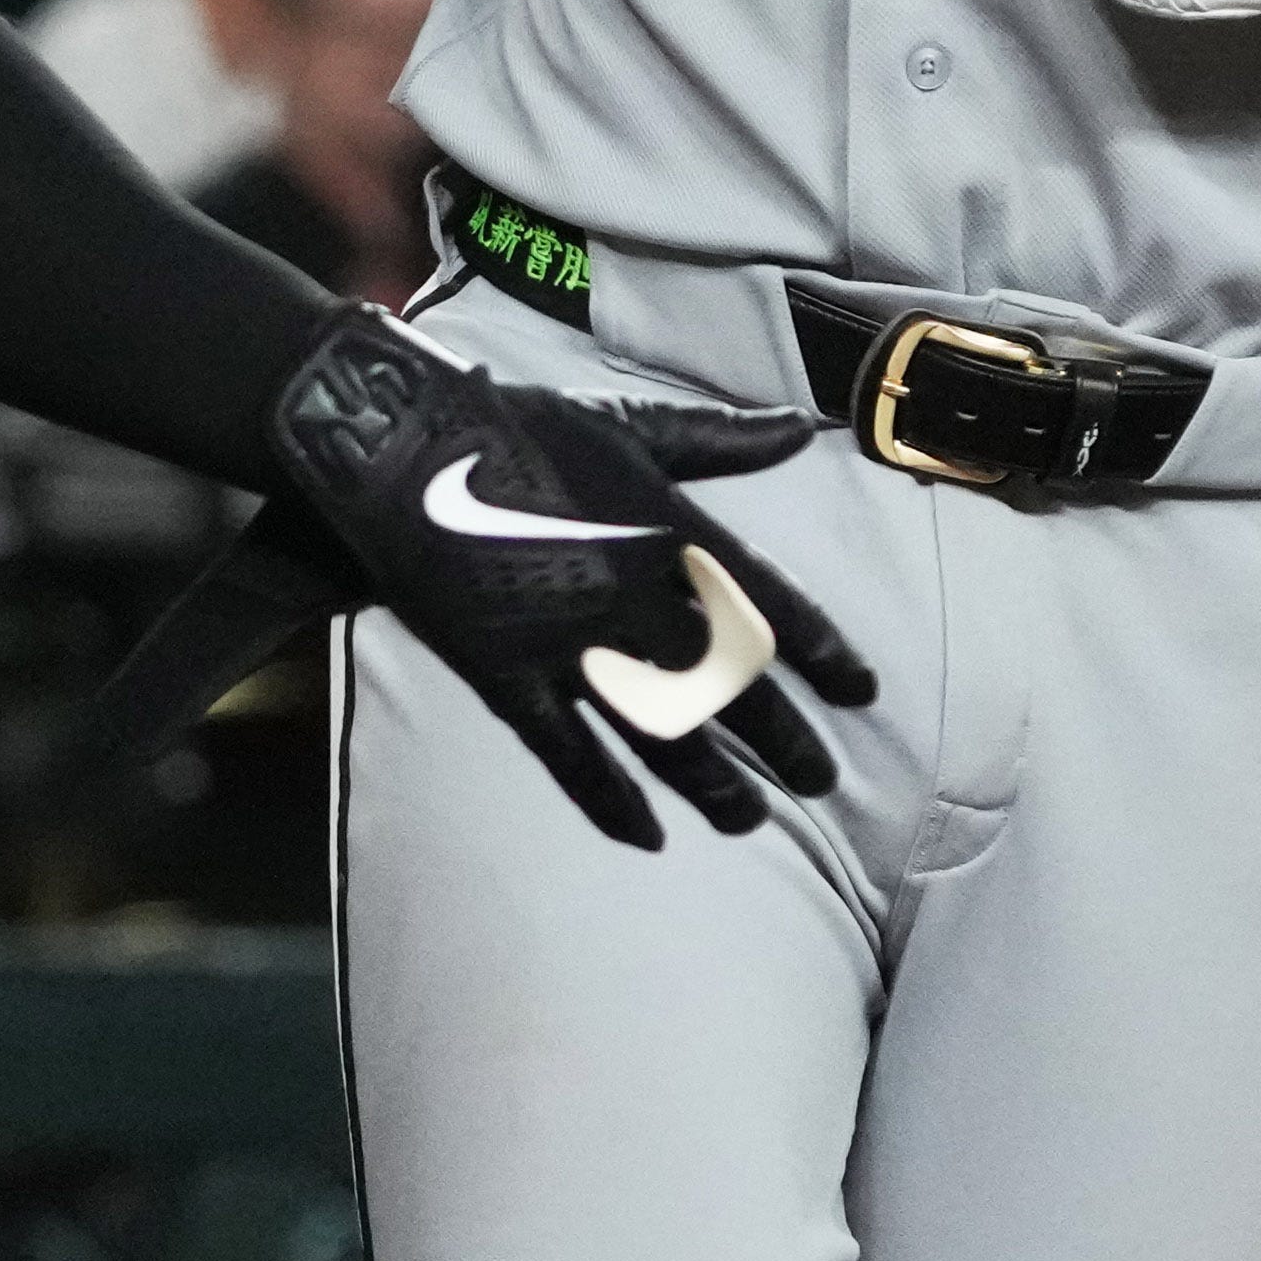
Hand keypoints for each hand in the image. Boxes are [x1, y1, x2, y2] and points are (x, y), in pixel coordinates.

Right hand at [260, 310, 873, 846]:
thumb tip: (800, 430)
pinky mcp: (509, 677)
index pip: (771, 610)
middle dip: (784, 740)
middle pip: (730, 689)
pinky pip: (568, 756)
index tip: (861, 692)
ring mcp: (571, 648)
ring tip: (750, 819)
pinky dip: (608, 800)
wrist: (399, 447)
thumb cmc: (516, 423)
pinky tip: (647, 836)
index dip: (824, 655)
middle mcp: (635, 601)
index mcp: (671, 535)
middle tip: (822, 779)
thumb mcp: (627, 424)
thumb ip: (718, 440)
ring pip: (661, 736)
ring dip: (713, 784)